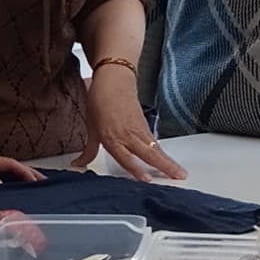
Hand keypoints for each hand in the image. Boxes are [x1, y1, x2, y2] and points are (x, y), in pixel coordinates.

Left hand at [0, 145, 45, 190]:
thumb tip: (0, 183)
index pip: (9, 164)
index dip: (25, 172)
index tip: (37, 181)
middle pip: (11, 165)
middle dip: (29, 173)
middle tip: (44, 183)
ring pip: (5, 170)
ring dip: (21, 176)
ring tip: (34, 185)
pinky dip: (8, 179)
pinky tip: (11, 186)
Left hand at [86, 61, 186, 182]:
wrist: (114, 79)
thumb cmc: (100, 100)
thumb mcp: (91, 127)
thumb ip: (89, 150)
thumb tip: (79, 164)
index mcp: (112, 137)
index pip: (125, 157)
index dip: (136, 169)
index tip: (147, 180)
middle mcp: (127, 135)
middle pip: (149, 154)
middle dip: (164, 166)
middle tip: (178, 177)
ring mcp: (139, 130)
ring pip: (155, 149)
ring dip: (168, 162)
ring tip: (180, 173)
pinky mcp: (145, 125)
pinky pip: (155, 143)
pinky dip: (163, 153)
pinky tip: (170, 163)